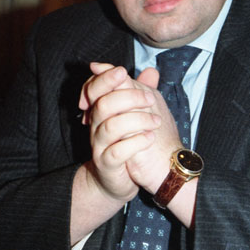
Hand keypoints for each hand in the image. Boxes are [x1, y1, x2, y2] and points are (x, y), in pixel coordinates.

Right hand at [79, 62, 181, 196]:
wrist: (119, 179)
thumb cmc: (126, 143)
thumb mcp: (133, 114)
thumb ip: (139, 92)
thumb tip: (151, 71)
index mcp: (100, 111)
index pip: (93, 89)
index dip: (104, 78)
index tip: (122, 72)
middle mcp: (95, 126)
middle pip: (103, 104)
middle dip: (128, 97)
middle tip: (150, 99)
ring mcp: (99, 146)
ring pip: (110, 127)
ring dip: (137, 120)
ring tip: (156, 121)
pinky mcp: (107, 165)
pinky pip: (117, 152)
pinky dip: (136, 142)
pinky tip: (150, 138)